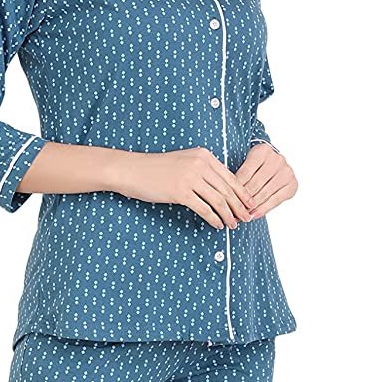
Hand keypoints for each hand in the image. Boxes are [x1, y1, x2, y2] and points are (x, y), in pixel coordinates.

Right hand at [113, 147, 257, 229]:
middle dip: (239, 206)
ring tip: (233, 225)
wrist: (132, 170)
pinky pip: (204, 208)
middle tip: (246, 218)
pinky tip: (217, 225)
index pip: (230, 177)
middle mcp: (200, 164)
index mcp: (204, 156)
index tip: (249, 205)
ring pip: (218, 200)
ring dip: (228, 215)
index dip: (242, 193)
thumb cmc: (156, 169)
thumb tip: (221, 190)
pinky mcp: (180, 192)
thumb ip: (202, 170)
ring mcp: (190, 178)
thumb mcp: (184, 162)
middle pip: (227, 189)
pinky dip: (214, 218)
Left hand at [234, 142, 297, 217]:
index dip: (234, 189)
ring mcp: (287, 172)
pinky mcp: (292, 184)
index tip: (225, 201)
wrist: (274, 164)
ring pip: (264, 194)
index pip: (244, 174)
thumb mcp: (247, 164)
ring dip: (251, 207)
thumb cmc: (256, 166)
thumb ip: (239, 177)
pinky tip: (254, 215)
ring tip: (240, 216)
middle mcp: (277, 159)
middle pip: (255, 184)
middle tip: (231, 212)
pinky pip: (275, 200)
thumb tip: (227, 197)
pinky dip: (263, 209)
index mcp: (263, 151)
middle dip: (242, 200)